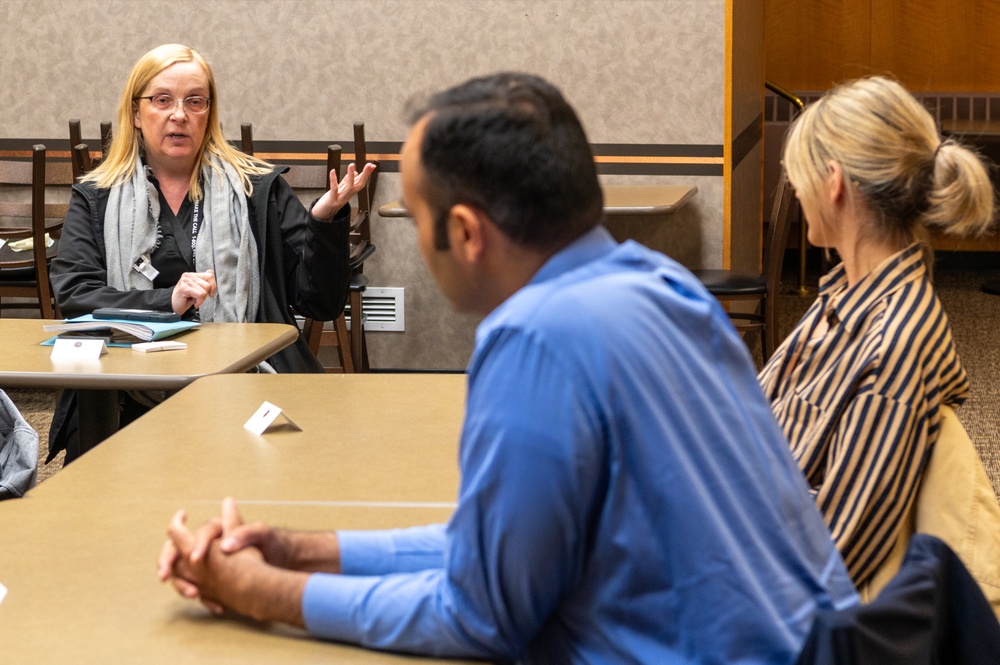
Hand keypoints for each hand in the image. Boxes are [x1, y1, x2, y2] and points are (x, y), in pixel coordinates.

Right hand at [158, 498, 307, 624]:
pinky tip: (217, 606)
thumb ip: (244, 531)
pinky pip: (194, 586)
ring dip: (181, 583)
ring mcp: (205, 561)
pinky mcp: (209, 578)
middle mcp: (207, 543)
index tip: (197, 558)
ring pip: (180, 571)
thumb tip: (226, 542)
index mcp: (218, 529)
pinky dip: (201, 596)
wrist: (279, 560)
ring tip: (193, 594)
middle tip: (163, 575)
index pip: (200, 533)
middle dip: (167, 561)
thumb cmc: (270, 543)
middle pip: (176, 548)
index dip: (197, 544)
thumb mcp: (261, 534)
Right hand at [170, 269, 216, 313]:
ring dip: (202, 298)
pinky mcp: (184, 288)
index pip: (210, 275)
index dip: (213, 285)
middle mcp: (189, 276)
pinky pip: (200, 294)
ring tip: (195, 300)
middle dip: (206, 294)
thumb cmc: (185, 299)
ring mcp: (185, 281)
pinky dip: (199, 301)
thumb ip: (204, 281)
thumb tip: (211, 272)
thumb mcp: (197, 289)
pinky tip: (193, 303)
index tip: (210, 293)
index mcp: (193, 275)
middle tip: (199, 298)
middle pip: (208, 284)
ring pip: (205, 290)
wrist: (174, 307)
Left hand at [310, 161, 376, 220]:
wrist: (324, 214)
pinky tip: (333, 171)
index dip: (367, 174)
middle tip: (369, 165)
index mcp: (350, 191)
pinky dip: (334, 180)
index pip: (361, 181)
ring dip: (351, 176)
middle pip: (359, 184)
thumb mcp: (342, 189)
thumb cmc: (332, 200)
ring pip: (349, 187)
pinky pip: (334, 189)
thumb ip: (348, 180)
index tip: (371, 165)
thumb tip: (356, 173)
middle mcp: (348, 194)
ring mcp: (341, 197)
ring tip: (352, 165)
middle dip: (365, 175)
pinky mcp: (332, 199)